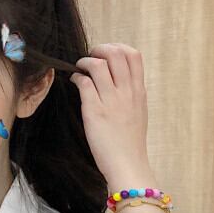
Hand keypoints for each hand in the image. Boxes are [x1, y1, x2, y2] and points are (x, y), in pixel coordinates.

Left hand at [69, 43, 150, 181]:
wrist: (127, 165)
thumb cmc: (130, 143)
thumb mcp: (139, 113)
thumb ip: (131, 94)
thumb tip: (120, 81)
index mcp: (139, 92)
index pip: (134, 56)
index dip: (118, 48)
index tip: (106, 54)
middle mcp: (127, 92)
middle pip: (117, 53)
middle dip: (100, 49)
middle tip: (90, 57)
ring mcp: (111, 101)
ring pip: (98, 65)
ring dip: (85, 61)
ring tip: (79, 68)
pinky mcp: (94, 111)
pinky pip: (84, 83)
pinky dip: (77, 77)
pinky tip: (74, 82)